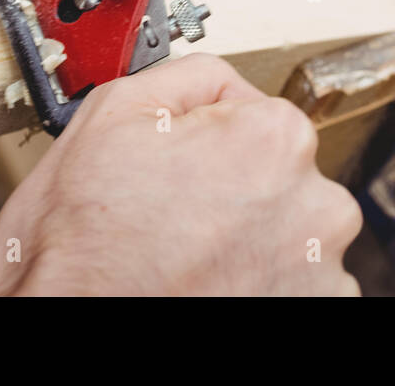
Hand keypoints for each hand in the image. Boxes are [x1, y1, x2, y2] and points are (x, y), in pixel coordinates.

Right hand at [0, 54, 362, 295]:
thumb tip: (220, 81)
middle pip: (278, 175)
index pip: (254, 115)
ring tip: (190, 257)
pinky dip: (259, 283)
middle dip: (235, 189)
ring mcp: (320, 271)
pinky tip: (209, 284)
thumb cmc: (85, 244)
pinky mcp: (317, 312)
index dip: (206, 140)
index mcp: (277, 140)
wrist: (74, 318)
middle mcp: (318, 205)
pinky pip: (294, 284)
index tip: (178, 168)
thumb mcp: (113, 112)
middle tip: (177, 216)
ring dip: (250, 241)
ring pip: (286, 232)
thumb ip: (187, 75)